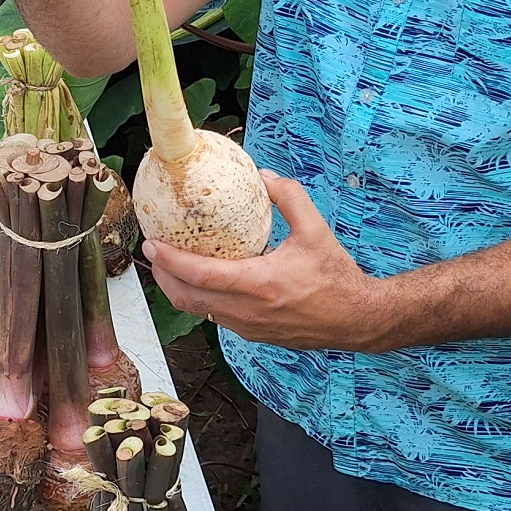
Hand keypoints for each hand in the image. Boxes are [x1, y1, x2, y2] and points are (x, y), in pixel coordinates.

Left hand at [142, 173, 386, 351]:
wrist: (358, 319)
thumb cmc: (337, 277)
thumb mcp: (316, 230)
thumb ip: (290, 198)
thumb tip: (264, 175)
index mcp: (260, 284)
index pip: (201, 275)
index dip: (171, 261)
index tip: (152, 243)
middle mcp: (249, 311)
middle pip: (188, 298)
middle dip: (163, 276)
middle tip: (153, 252)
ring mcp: (249, 328)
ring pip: (199, 311)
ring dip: (179, 289)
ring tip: (170, 265)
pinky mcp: (254, 336)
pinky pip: (217, 317)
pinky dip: (201, 299)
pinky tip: (203, 281)